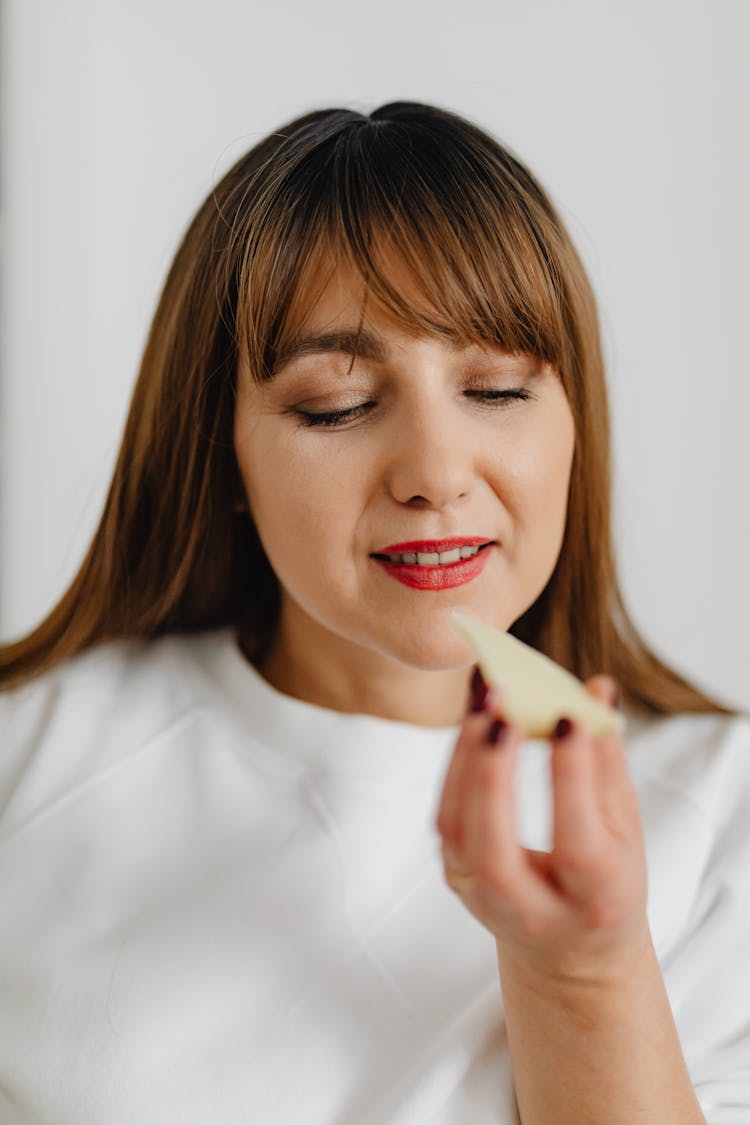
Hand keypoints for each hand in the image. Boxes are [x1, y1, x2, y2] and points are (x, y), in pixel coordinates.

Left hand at [435, 672, 650, 983]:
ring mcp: (485, 900)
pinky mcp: (456, 878)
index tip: (567, 717)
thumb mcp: (624, 827)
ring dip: (466, 760)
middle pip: (496, 854)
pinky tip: (473, 725)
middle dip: (494, 777)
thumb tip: (598, 687)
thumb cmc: (607, 875)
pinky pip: (445, 819)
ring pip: (457, 832)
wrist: (570, 948)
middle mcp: (534, 911)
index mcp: (595, 900)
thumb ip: (608, 760)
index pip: (577, 844)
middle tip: (504, 710)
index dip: (571, 780)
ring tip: (486, 702)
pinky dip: (455, 767)